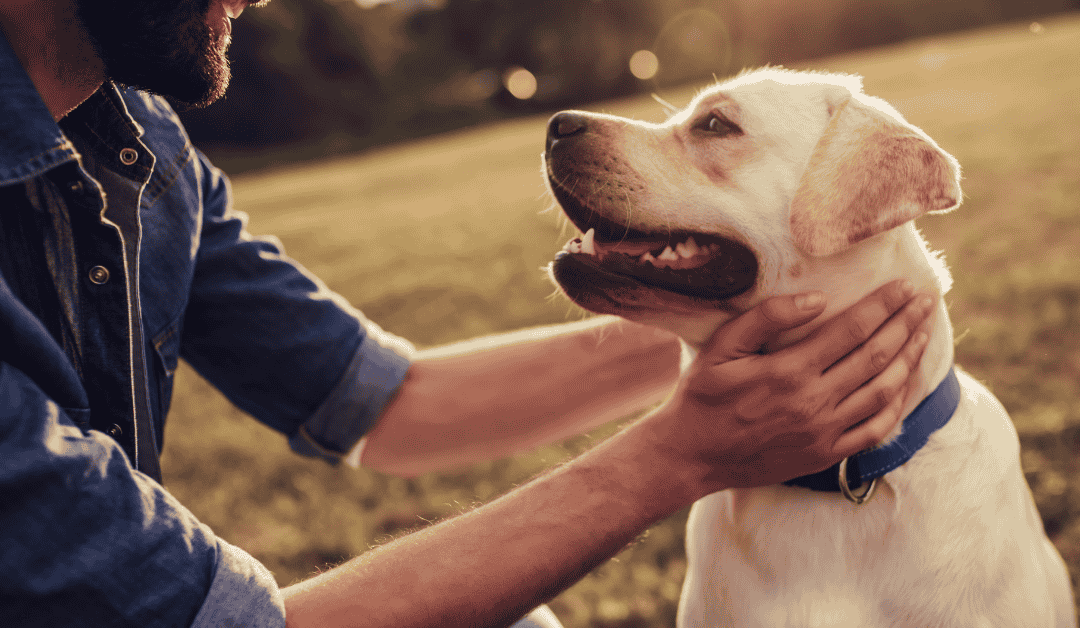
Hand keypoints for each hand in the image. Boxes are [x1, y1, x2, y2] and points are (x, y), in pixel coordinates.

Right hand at [647, 279, 934, 492]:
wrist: (691, 456)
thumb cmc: (702, 396)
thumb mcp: (722, 348)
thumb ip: (767, 318)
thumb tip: (818, 299)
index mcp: (788, 371)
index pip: (852, 330)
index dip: (884, 305)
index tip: (905, 286)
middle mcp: (813, 402)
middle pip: (876, 356)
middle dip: (906, 325)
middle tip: (927, 301)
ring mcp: (823, 432)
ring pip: (883, 391)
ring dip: (909, 359)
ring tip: (924, 333)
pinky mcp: (826, 454)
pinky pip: (876, 429)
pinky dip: (898, 404)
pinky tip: (906, 383)